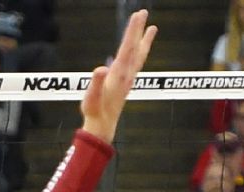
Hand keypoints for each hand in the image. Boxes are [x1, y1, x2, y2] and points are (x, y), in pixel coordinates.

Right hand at [80, 10, 156, 142]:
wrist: (102, 126)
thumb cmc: (94, 112)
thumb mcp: (91, 98)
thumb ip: (95, 83)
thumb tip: (100, 69)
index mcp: (118, 74)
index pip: (127, 47)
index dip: (132, 31)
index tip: (137, 16)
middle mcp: (126, 74)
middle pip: (134, 48)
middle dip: (139, 30)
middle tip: (143, 12)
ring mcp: (127, 78)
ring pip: (139, 55)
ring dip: (144, 40)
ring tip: (152, 28)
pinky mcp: (125, 83)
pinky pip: (136, 63)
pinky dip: (140, 52)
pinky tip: (140, 50)